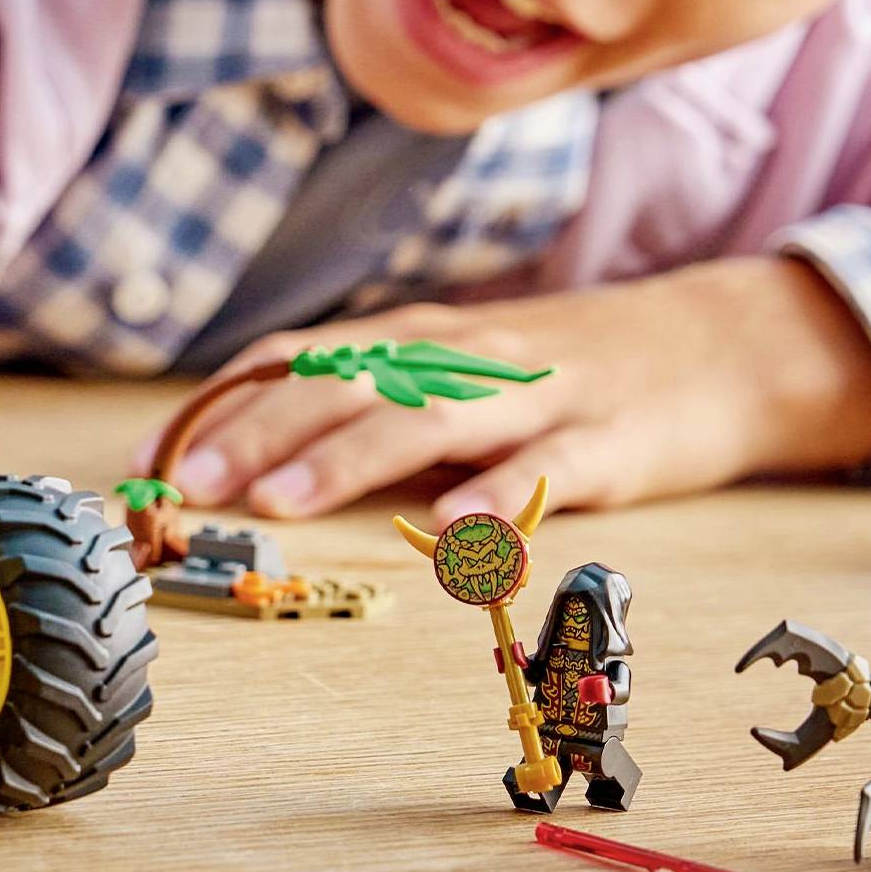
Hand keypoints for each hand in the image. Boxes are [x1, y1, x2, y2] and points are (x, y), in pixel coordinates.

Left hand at [142, 259, 870, 526]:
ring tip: (282, 498)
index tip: (153, 459)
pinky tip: (454, 530)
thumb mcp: (453, 375)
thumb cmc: (559, 373)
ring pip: (430, 420)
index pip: (300, 362)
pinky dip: (498, 496)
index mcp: (415, 341)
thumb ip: (370, 405)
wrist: (717, 346)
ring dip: (349, 458)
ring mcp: (537, 396)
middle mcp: (462, 356)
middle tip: (194, 484)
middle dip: (261, 433)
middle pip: (348, 388)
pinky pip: (547, 471)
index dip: (224, 406)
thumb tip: (251, 450)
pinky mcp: (610, 445)